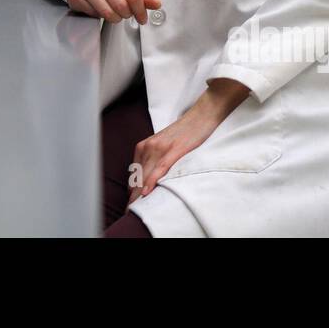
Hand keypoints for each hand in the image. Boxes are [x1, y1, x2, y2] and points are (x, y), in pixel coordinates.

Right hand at [58, 0, 161, 24]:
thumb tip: (156, 4)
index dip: (140, 10)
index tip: (142, 17)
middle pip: (121, 5)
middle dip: (127, 14)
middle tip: (127, 14)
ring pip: (107, 12)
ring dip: (115, 18)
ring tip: (116, 14)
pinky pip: (93, 14)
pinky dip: (100, 16)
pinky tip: (100, 9)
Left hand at [126, 78, 250, 207]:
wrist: (200, 116)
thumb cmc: (184, 132)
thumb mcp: (164, 145)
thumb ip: (154, 159)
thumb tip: (148, 180)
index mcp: (144, 146)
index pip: (134, 174)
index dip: (131, 191)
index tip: (128, 206)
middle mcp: (148, 147)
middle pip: (138, 177)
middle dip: (133, 196)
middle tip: (128, 212)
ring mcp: (160, 148)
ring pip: (146, 175)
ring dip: (139, 193)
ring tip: (135, 209)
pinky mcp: (174, 149)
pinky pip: (160, 168)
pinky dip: (152, 181)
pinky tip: (147, 192)